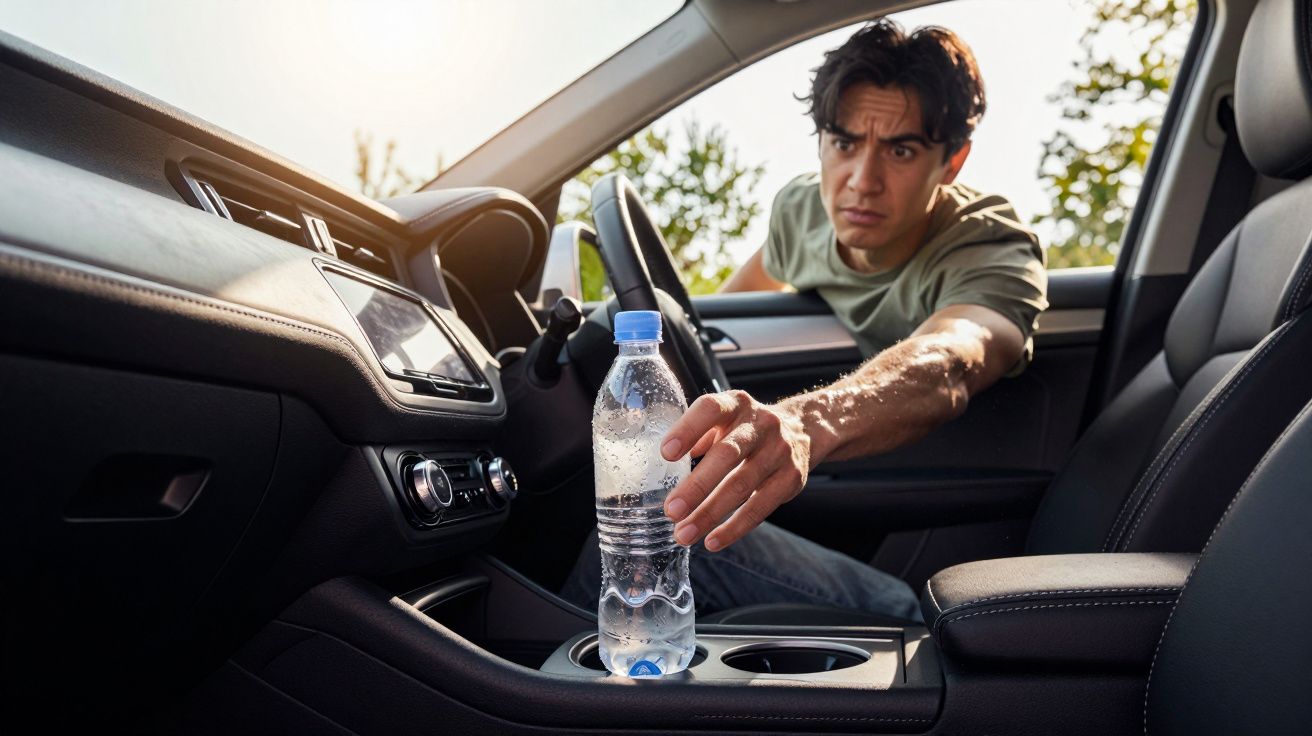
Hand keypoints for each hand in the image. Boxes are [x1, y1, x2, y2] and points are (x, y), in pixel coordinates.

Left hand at [660, 390, 815, 551]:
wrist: (802, 430)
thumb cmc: (745, 429)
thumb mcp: (723, 420)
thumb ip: (696, 437)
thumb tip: (661, 466)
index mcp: (736, 403)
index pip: (711, 409)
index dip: (688, 430)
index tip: (665, 454)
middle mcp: (761, 424)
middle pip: (727, 454)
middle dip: (697, 486)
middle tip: (671, 511)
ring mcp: (780, 451)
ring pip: (742, 485)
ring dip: (710, 513)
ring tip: (684, 533)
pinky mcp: (792, 479)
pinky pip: (761, 507)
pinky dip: (735, 527)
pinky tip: (713, 541)